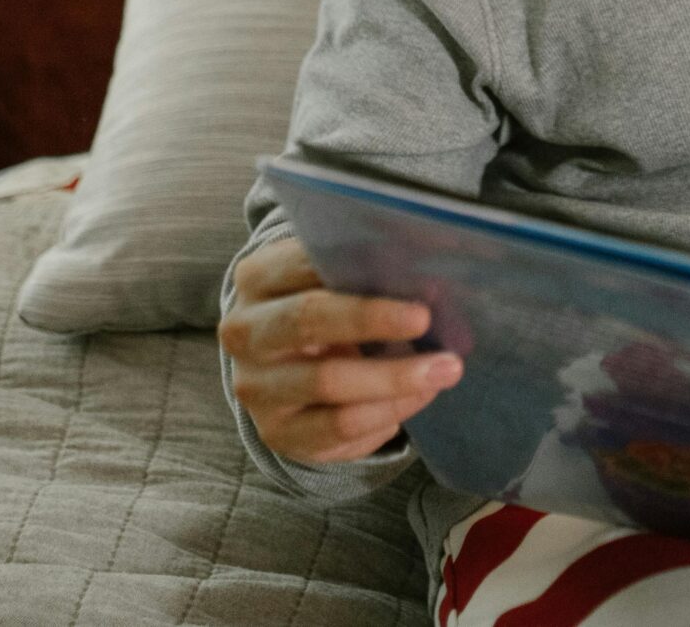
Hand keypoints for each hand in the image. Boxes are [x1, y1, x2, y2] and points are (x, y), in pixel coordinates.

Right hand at [219, 232, 463, 465]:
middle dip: (372, 319)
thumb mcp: (329, 281)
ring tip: (444, 369)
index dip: (353, 266)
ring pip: (327, 381)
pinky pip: (339, 426)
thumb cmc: (324, 309)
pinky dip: (387, 411)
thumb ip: (363, 266)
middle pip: (307, 319)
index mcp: (257, 279)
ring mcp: (256, 387)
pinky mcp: (278, 432)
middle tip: (426, 319)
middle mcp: (245, 332)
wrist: (282, 371)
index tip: (404, 266)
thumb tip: (430, 256)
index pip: (301, 265)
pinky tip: (419, 396)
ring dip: (394, 377)